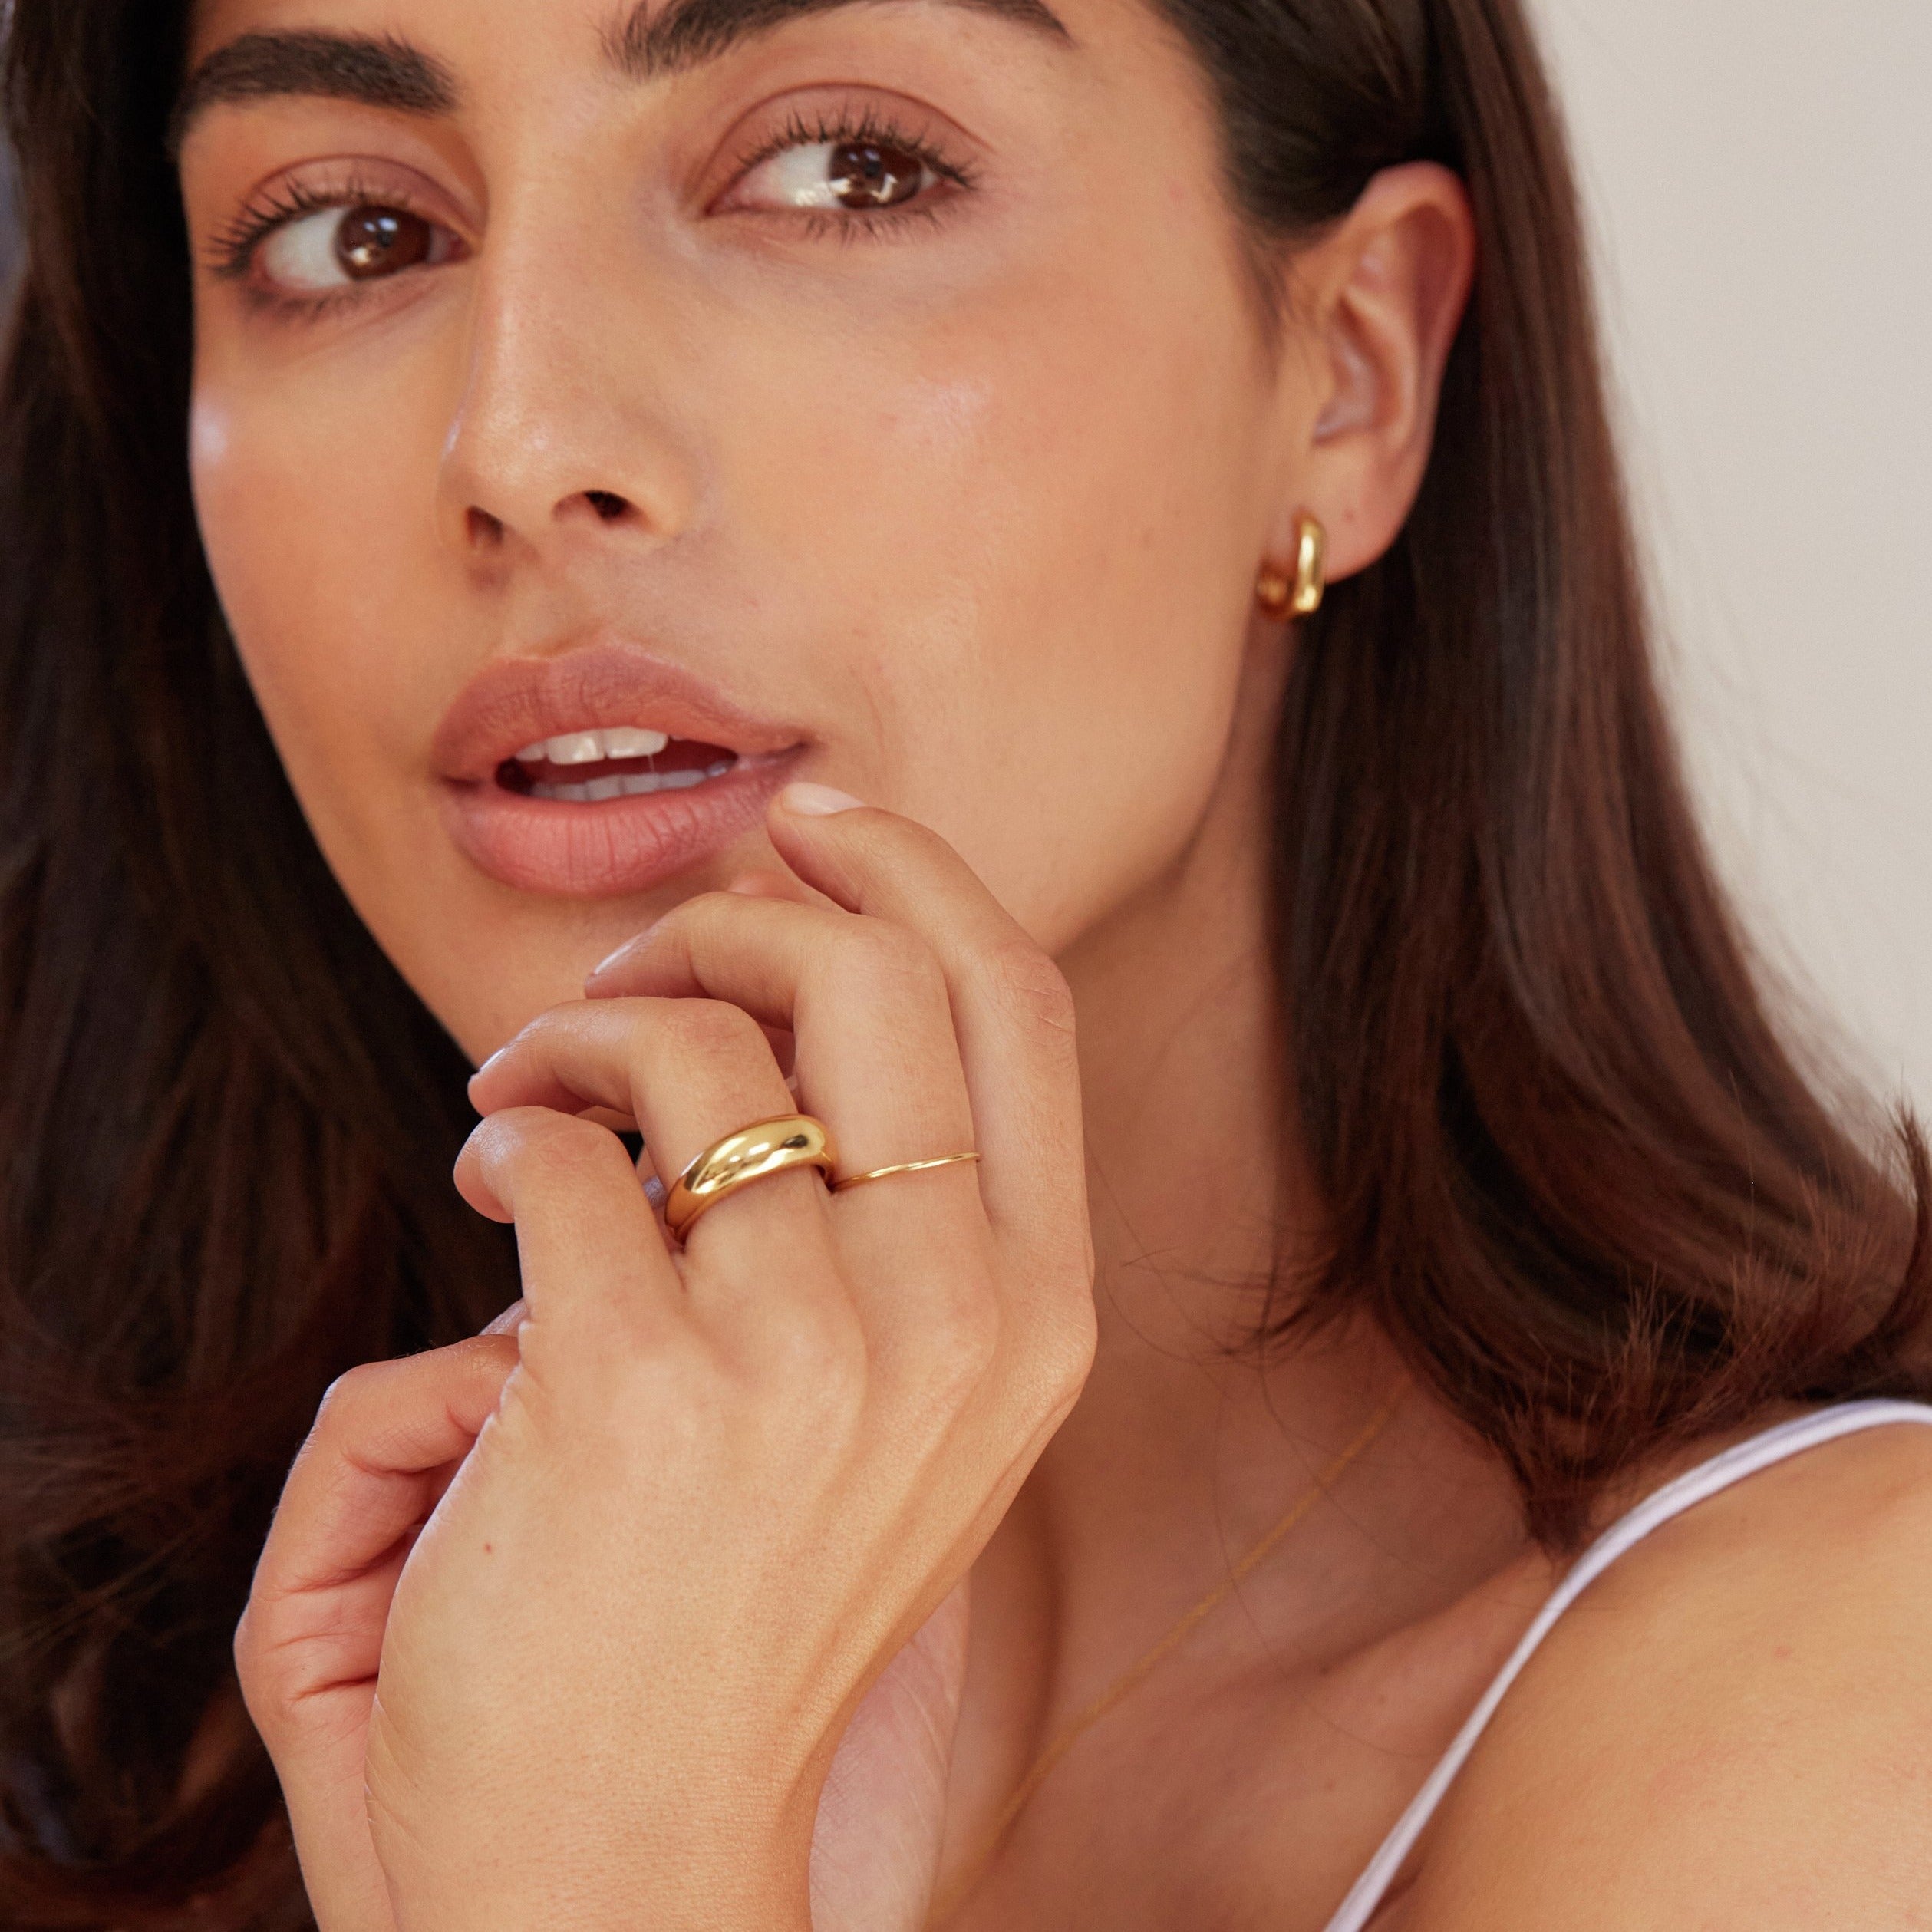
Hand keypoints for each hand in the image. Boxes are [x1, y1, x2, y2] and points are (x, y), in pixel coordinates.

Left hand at [257, 794, 1094, 1930]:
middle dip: (731, 920)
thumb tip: (797, 958)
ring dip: (583, 1030)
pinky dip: (506, 1126)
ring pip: (693, 1049)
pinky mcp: (637, 1395)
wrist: (626, 1838)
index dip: (913, 866)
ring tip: (525, 1092)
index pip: (1015, 998)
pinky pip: (558, 1153)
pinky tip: (490, 1174)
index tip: (807, 817)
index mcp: (1039, 1312)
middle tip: (634, 976)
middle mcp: (958, 1327)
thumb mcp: (901, 1395)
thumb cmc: (745, 1583)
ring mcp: (809, 1363)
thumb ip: (899, 1202)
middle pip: (868, 973)